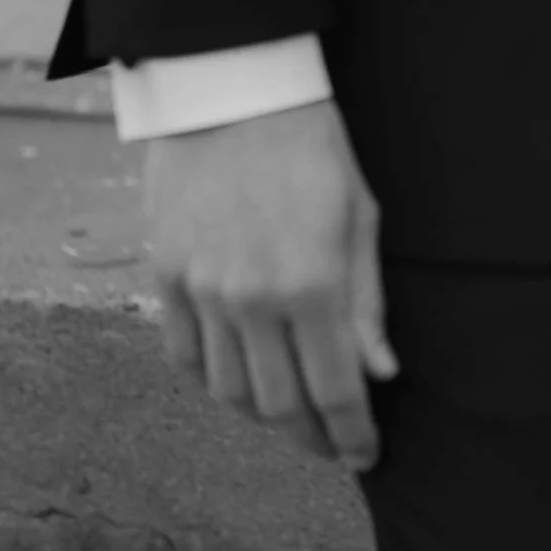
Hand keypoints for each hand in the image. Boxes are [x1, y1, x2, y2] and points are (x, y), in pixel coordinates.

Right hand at [145, 98, 394, 470]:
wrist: (235, 93)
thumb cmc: (314, 149)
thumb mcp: (361, 218)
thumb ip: (368, 303)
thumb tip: (382, 374)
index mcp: (314, 286)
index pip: (336, 391)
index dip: (353, 435)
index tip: (366, 457)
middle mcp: (254, 300)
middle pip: (280, 406)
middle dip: (311, 437)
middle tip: (332, 445)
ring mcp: (204, 292)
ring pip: (229, 392)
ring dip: (263, 416)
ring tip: (290, 415)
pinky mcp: (167, 277)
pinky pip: (185, 357)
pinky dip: (212, 381)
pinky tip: (239, 380)